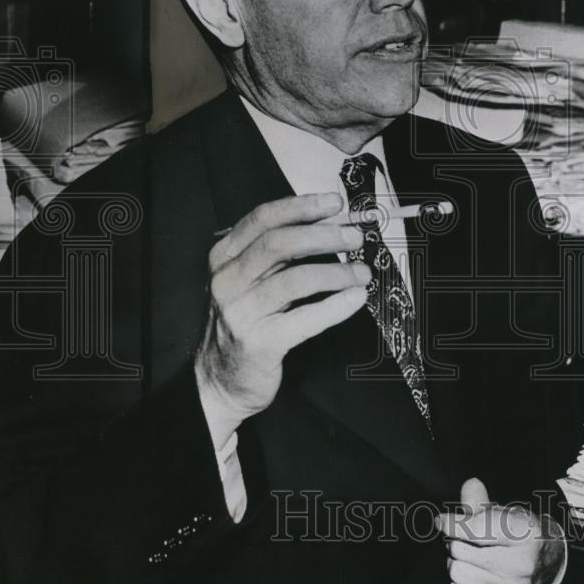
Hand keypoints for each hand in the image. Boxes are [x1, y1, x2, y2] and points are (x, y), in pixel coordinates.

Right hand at [195, 192, 369, 446]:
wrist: (221, 380)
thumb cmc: (246, 321)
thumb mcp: (249, 279)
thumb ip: (279, 253)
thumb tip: (330, 223)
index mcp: (223, 257)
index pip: (262, 219)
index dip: (301, 207)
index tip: (335, 203)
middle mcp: (227, 281)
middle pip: (279, 244)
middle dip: (323, 236)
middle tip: (355, 237)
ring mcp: (240, 312)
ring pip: (296, 280)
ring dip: (337, 273)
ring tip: (362, 272)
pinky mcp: (260, 343)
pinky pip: (306, 318)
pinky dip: (336, 306)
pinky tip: (355, 299)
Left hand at [437, 478, 564, 583]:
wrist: (549, 565)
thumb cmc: (522, 534)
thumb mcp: (507, 512)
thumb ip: (482, 501)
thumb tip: (469, 485)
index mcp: (524, 532)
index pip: (475, 528)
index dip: (451, 523)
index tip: (441, 520)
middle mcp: (521, 564)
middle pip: (460, 550)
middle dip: (454, 541)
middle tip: (460, 539)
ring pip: (457, 572)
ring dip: (455, 562)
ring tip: (467, 557)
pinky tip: (469, 576)